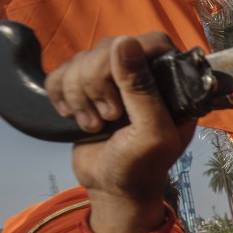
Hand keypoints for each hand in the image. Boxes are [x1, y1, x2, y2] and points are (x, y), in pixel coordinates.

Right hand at [46, 33, 195, 228]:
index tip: (121, 94)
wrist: (111, 190)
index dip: (131, 61)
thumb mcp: (151, 133)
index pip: (151, 43)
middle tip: (110, 117)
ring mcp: (111, 81)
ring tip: (95, 124)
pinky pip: (61, 72)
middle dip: (98, 84)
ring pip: (82, 59)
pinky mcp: (84, 90)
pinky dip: (61, 95)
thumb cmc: (141, 167)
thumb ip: (142, 89)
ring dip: (80, 95)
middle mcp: (142, 76)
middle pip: (110, 48)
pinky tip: (74, 117)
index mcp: (171, 83)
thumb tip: (124, 42)